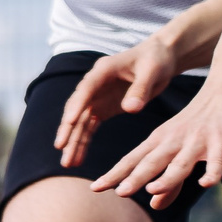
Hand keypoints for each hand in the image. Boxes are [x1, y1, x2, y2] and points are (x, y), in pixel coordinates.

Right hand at [56, 36, 180, 167]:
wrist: (161, 58)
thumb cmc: (156, 60)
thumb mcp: (152, 71)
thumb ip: (141, 89)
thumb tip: (131, 109)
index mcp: (104, 70)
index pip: (86, 89)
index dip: (77, 105)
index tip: (71, 122)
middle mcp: (95, 84)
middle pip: (77, 107)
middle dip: (68, 128)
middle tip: (61, 148)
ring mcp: (97, 97)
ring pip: (80, 121)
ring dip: (73, 141)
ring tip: (67, 163)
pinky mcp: (103, 108)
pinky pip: (90, 127)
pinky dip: (83, 142)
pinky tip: (78, 159)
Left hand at [94, 74, 221, 209]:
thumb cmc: (201, 124)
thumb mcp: (181, 150)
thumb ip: (170, 182)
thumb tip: (154, 205)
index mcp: (161, 140)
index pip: (133, 160)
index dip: (115, 175)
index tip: (94, 188)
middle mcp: (175, 140)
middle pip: (152, 162)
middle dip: (135, 177)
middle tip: (118, 192)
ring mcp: (198, 141)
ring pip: (180, 162)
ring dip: (167, 177)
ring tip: (152, 190)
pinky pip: (217, 160)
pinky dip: (212, 172)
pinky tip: (206, 184)